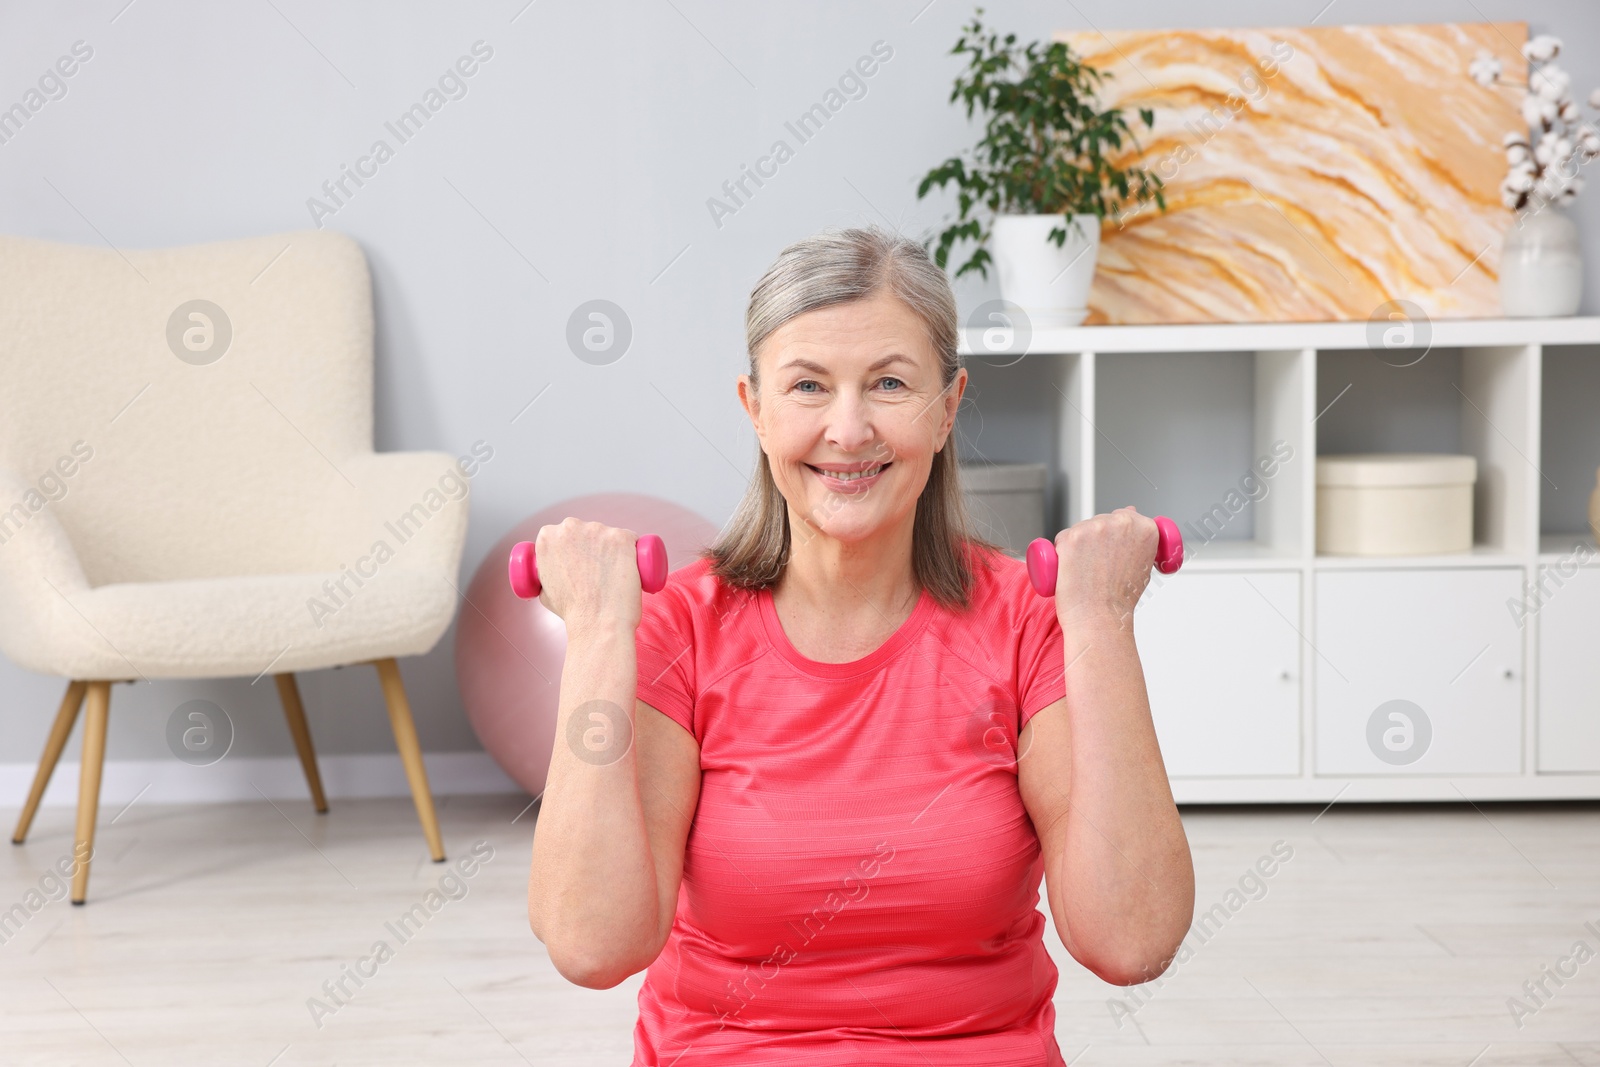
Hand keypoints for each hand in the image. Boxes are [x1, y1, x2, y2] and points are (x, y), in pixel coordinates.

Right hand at [533, 517, 643, 634]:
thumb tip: (556, 572)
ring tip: (614, 576)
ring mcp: (598, 531)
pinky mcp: (622, 537)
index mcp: (548, 537)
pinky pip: (631, 539)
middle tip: (598, 571)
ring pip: (609, 536)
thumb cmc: (572, 612)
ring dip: (613, 550)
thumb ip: (547, 573)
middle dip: (593, 546)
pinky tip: (630, 568)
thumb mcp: (544, 589)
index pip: (564, 533)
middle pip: (587, 531)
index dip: (574, 547)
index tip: (581, 560)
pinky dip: (633, 551)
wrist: (597, 623)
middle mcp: (570, 527)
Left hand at [1049, 506, 1160, 633]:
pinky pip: (1063, 538)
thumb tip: (1130, 510)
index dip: (1116, 535)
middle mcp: (1121, 523)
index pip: (1126, 516)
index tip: (1114, 550)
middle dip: (1097, 539)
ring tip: (1088, 572)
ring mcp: (1094, 528)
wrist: (1100, 618)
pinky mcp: (1071, 537)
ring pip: (1081, 528)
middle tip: (1100, 567)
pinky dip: (1063, 552)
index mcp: (1145, 528)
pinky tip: (1072, 569)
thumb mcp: (1142, 564)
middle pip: (1101, 520)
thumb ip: (1137, 536)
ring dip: (1079, 545)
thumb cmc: (1120, 598)